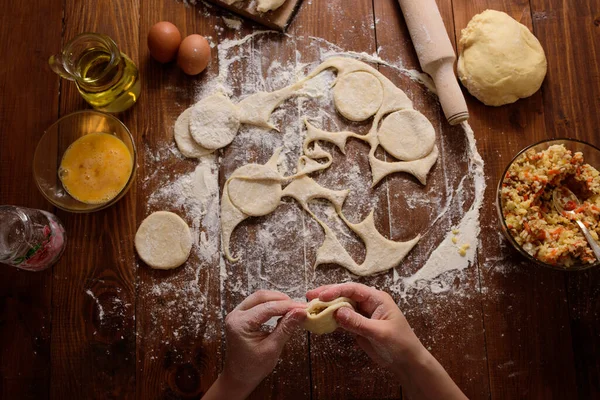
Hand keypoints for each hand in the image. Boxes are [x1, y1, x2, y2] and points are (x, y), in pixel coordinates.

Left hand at [205, 290, 305, 399]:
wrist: (238, 378)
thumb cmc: (252, 368)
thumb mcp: (272, 349)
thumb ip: (286, 328)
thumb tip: (301, 312)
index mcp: (240, 324)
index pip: (268, 308)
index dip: (288, 306)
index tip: (304, 308)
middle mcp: (235, 315)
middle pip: (262, 297)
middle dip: (282, 300)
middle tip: (299, 307)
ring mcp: (236, 314)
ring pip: (259, 298)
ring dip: (277, 301)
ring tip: (293, 309)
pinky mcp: (240, 316)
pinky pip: (257, 303)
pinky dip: (271, 305)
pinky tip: (282, 311)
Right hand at [307, 283, 466, 398]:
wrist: (406, 361)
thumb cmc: (400, 343)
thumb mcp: (379, 333)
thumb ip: (358, 323)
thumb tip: (337, 312)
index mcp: (377, 299)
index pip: (353, 289)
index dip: (336, 290)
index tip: (322, 295)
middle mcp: (368, 303)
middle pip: (345, 294)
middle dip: (327, 294)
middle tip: (310, 296)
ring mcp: (362, 313)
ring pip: (341, 305)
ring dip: (327, 305)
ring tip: (310, 306)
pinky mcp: (357, 325)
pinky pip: (342, 318)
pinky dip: (331, 317)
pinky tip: (320, 317)